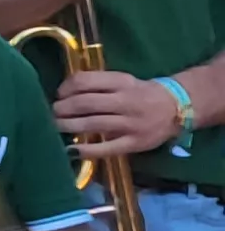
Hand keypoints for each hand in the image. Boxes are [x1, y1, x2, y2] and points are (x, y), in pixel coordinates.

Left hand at [55, 69, 186, 157]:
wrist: (178, 108)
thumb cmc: (141, 94)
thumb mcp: (123, 81)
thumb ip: (98, 85)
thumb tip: (63, 94)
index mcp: (121, 82)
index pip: (85, 81)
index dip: (66, 88)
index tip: (58, 94)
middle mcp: (126, 101)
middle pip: (85, 103)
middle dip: (62, 108)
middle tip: (52, 112)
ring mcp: (131, 123)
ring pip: (92, 123)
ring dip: (68, 125)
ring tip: (55, 126)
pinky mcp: (135, 143)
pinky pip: (106, 148)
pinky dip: (86, 149)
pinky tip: (71, 150)